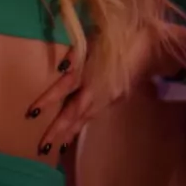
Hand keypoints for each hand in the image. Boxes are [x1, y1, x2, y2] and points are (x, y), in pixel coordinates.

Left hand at [28, 25, 185, 154]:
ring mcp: (108, 98)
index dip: (49, 100)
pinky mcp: (114, 99)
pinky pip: (94, 114)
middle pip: (74, 112)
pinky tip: (74, 131)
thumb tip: (61, 67)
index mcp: (93, 73)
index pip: (66, 87)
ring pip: (85, 117)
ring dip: (70, 132)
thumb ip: (78, 52)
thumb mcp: (99, 39)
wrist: (154, 47)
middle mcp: (99, 90)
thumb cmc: (124, 38)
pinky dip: (82, 124)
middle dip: (57, 129)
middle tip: (41, 147)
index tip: (32, 113)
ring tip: (55, 146)